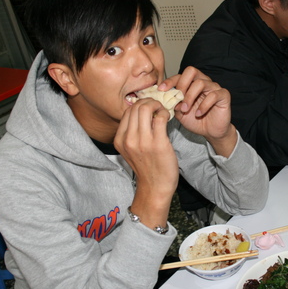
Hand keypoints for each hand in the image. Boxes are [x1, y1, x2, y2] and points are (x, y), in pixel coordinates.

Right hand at [114, 98, 177, 223]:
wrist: (155, 187)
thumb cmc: (147, 167)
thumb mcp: (131, 149)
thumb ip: (132, 132)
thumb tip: (142, 111)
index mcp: (120, 139)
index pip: (127, 111)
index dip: (140, 104)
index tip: (149, 108)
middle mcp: (128, 139)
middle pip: (136, 107)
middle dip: (149, 101)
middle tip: (157, 106)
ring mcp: (142, 141)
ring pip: (146, 108)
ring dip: (157, 105)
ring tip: (162, 111)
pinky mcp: (158, 143)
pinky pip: (160, 117)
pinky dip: (165, 113)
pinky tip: (167, 118)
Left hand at [160, 67, 236, 156]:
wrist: (211, 132)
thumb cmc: (195, 120)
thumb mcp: (179, 113)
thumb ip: (172, 104)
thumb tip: (163, 98)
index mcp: (191, 84)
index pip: (180, 76)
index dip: (170, 81)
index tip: (161, 90)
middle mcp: (203, 82)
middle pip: (191, 71)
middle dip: (182, 84)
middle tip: (177, 99)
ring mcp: (214, 87)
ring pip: (200, 83)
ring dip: (190, 97)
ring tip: (185, 109)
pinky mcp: (223, 95)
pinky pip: (213, 95)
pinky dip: (203, 105)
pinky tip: (198, 114)